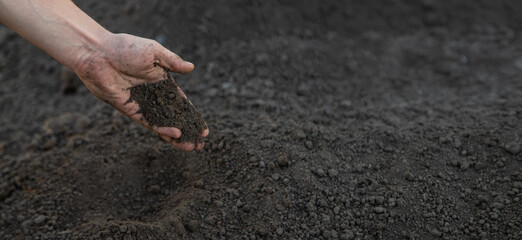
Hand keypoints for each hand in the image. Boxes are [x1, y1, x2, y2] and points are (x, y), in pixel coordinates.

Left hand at [73, 33, 207, 150]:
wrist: (99, 54)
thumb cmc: (126, 47)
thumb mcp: (154, 51)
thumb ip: (173, 62)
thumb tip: (191, 67)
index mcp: (162, 81)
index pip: (181, 103)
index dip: (192, 115)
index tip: (203, 128)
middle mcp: (153, 95)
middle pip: (175, 117)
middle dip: (188, 130)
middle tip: (200, 143)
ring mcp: (142, 104)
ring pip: (163, 124)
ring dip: (176, 136)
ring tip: (190, 147)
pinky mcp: (130, 109)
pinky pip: (149, 122)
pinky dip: (162, 129)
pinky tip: (175, 135)